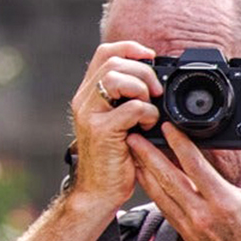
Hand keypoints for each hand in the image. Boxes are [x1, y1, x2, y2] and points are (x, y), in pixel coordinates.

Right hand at [68, 41, 160, 208]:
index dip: (130, 48)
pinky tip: (147, 128)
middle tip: (156, 93)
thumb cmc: (113, 159)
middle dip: (144, 72)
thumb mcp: (117, 122)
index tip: (151, 58)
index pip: (105, 53)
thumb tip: (154, 80)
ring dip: (143, 90)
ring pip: (118, 78)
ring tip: (149, 110)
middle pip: (114, 62)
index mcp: (87, 94)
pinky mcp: (101, 131)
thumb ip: (125, 99)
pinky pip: (131, 107)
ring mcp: (90, 115)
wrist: (98, 192)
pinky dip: (147, 114)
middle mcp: (84, 100)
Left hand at [128, 126, 240, 240]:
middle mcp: (203, 214)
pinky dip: (152, 191)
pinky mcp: (186, 235)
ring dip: (144, 171)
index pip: (194, 165)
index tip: (166, 127)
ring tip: (131, 153)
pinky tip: (144, 178)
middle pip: (168, 178)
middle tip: (133, 136)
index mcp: (224, 201)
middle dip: (147, 155)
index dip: (178, 143)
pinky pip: (164, 208)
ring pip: (160, 194)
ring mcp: (192, 226)